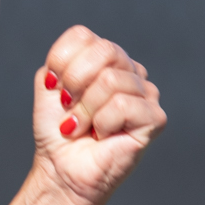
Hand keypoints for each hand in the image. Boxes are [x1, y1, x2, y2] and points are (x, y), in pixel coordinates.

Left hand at [32, 25, 165, 204]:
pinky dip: (102, 123)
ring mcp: (146, 93)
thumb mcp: (48, 87)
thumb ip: (58, 61)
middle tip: (69, 107)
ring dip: (85, 110)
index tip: (54, 88)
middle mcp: (129, 70)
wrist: (62, 168)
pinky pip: (123, 105)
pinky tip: (102, 135)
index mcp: (105, 59)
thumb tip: (75, 57)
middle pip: (103, 50)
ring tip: (83, 127)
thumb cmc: (58, 130)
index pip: (83, 36)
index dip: (60, 61)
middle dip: (74, 82)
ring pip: (111, 81)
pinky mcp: (156, 118)